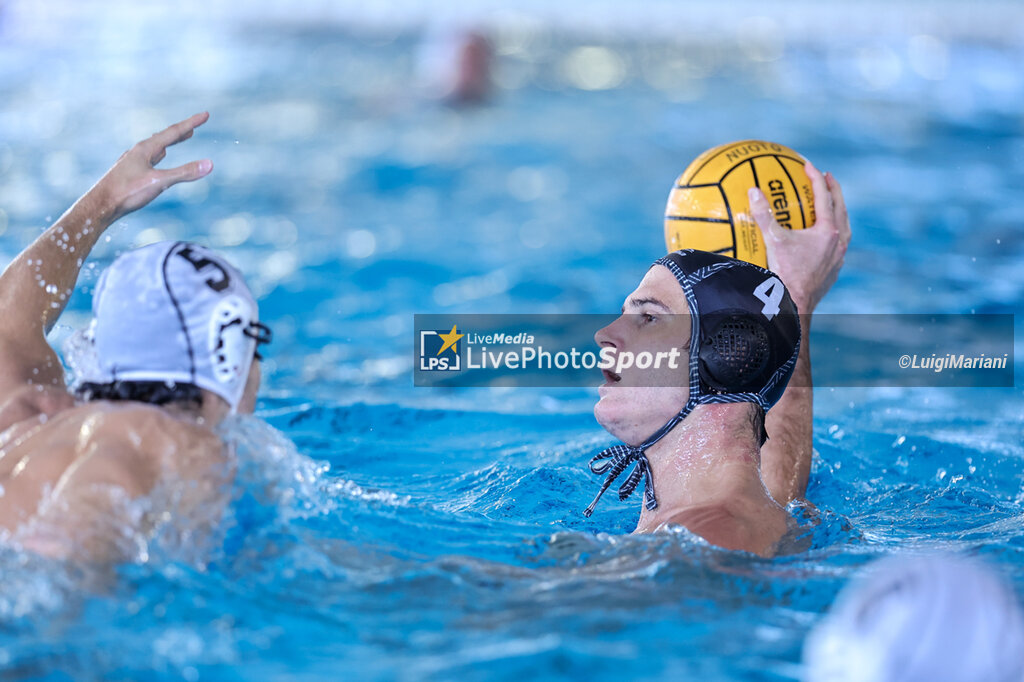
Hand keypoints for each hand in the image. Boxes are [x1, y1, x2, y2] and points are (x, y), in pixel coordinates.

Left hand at [95, 112, 212, 221]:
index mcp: (145, 149)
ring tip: (178, 139)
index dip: (191, 123)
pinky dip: (159, 155)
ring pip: (156, 147)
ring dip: (169, 142)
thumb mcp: (159, 182)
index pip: (173, 132)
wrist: (100, 206)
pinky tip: (157, 158)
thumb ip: (184, 173)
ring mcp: (133, 162)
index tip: (205, 115)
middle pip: (164, 137)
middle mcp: (138, 152)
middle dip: (181, 132)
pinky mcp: (130, 173)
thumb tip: (210, 164)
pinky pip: (149, 158)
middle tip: (195, 126)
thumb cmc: (127, 192)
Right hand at [748, 161, 849, 313]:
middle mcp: (838, 241)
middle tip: (827, 177)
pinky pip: (839, 243)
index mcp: (827, 230)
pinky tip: (824, 236)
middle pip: (841, 207)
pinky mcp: (835, 269)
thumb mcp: (773, 241)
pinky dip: (833, 232)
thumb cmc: (786, 272)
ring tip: (831, 204)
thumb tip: (753, 191)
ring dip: (838, 211)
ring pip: (844, 226)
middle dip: (834, 190)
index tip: (808, 165)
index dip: (815, 178)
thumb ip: (763, 215)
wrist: (797, 303)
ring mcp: (839, 256)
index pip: (823, 196)